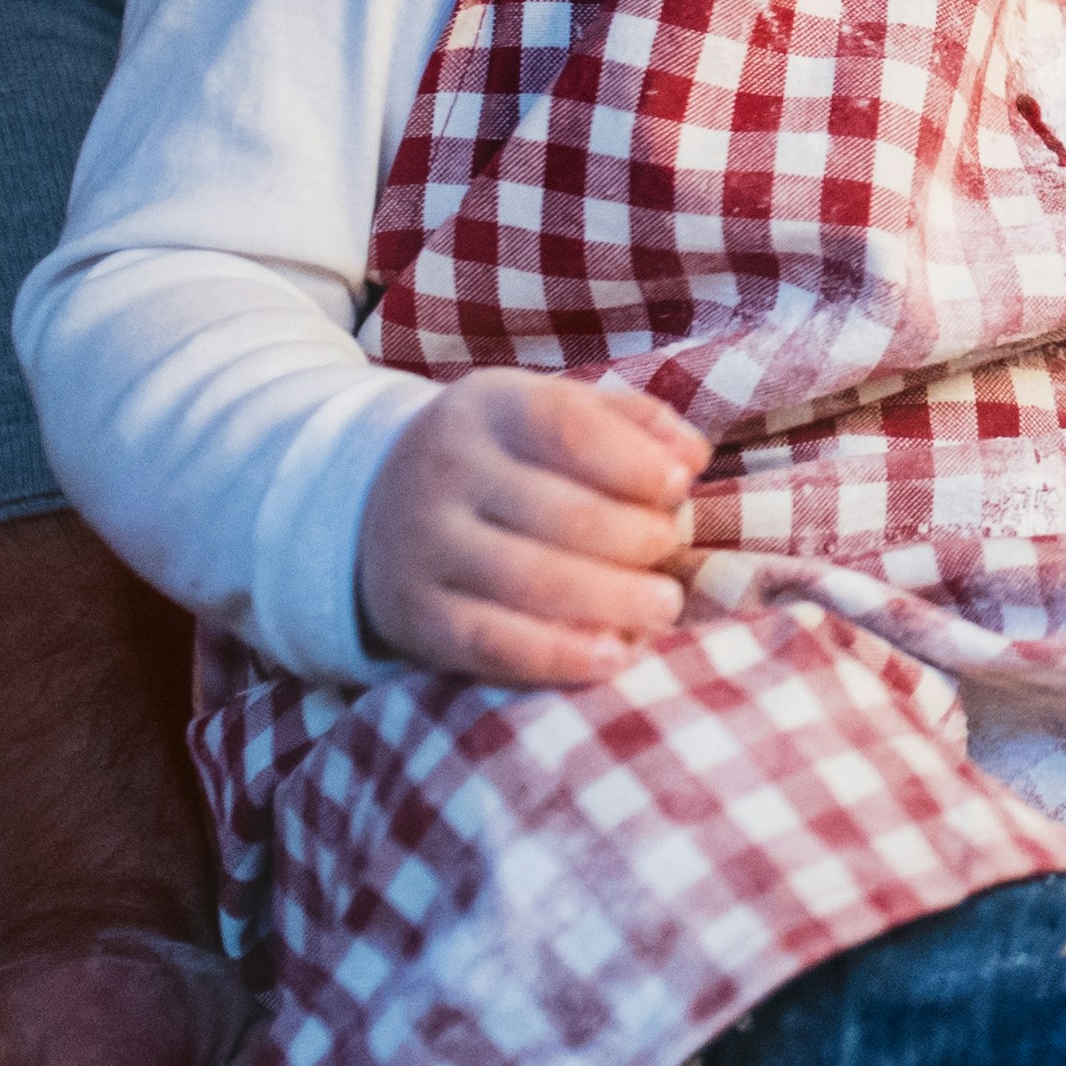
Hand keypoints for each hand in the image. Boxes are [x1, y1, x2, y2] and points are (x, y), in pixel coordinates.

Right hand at [364, 368, 700, 682]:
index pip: (567, 427)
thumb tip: (691, 456)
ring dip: (612, 601)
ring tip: (663, 607)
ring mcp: (423, 546)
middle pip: (561, 514)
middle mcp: (447, 472)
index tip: (680, 485)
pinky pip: (490, 644)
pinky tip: (612, 657)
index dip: (633, 461)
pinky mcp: (413, 615)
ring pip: (530, 582)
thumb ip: (631, 424)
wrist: (374, 497)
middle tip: (672, 551)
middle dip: (635, 539)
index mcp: (490, 408)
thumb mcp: (554, 411)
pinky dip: (558, 656)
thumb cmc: (504, 455)